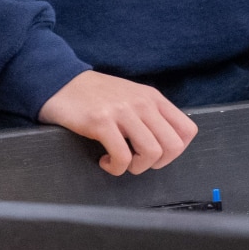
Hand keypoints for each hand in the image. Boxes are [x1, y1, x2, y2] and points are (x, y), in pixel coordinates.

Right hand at [37, 71, 196, 176]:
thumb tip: (167, 143)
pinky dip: (115, 168)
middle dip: (157, 163)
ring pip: (151, 153)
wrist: (60, 81)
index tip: (156, 154)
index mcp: (153, 98)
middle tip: (137, 161)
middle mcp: (142, 103)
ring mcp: (122, 111)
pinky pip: (122, 157)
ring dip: (136, 167)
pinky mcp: (101, 121)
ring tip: (120, 161)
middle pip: (173, 146)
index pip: (188, 130)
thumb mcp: (132, 97)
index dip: (176, 151)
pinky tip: (104, 161)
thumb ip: (151, 114)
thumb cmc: (96, 95)